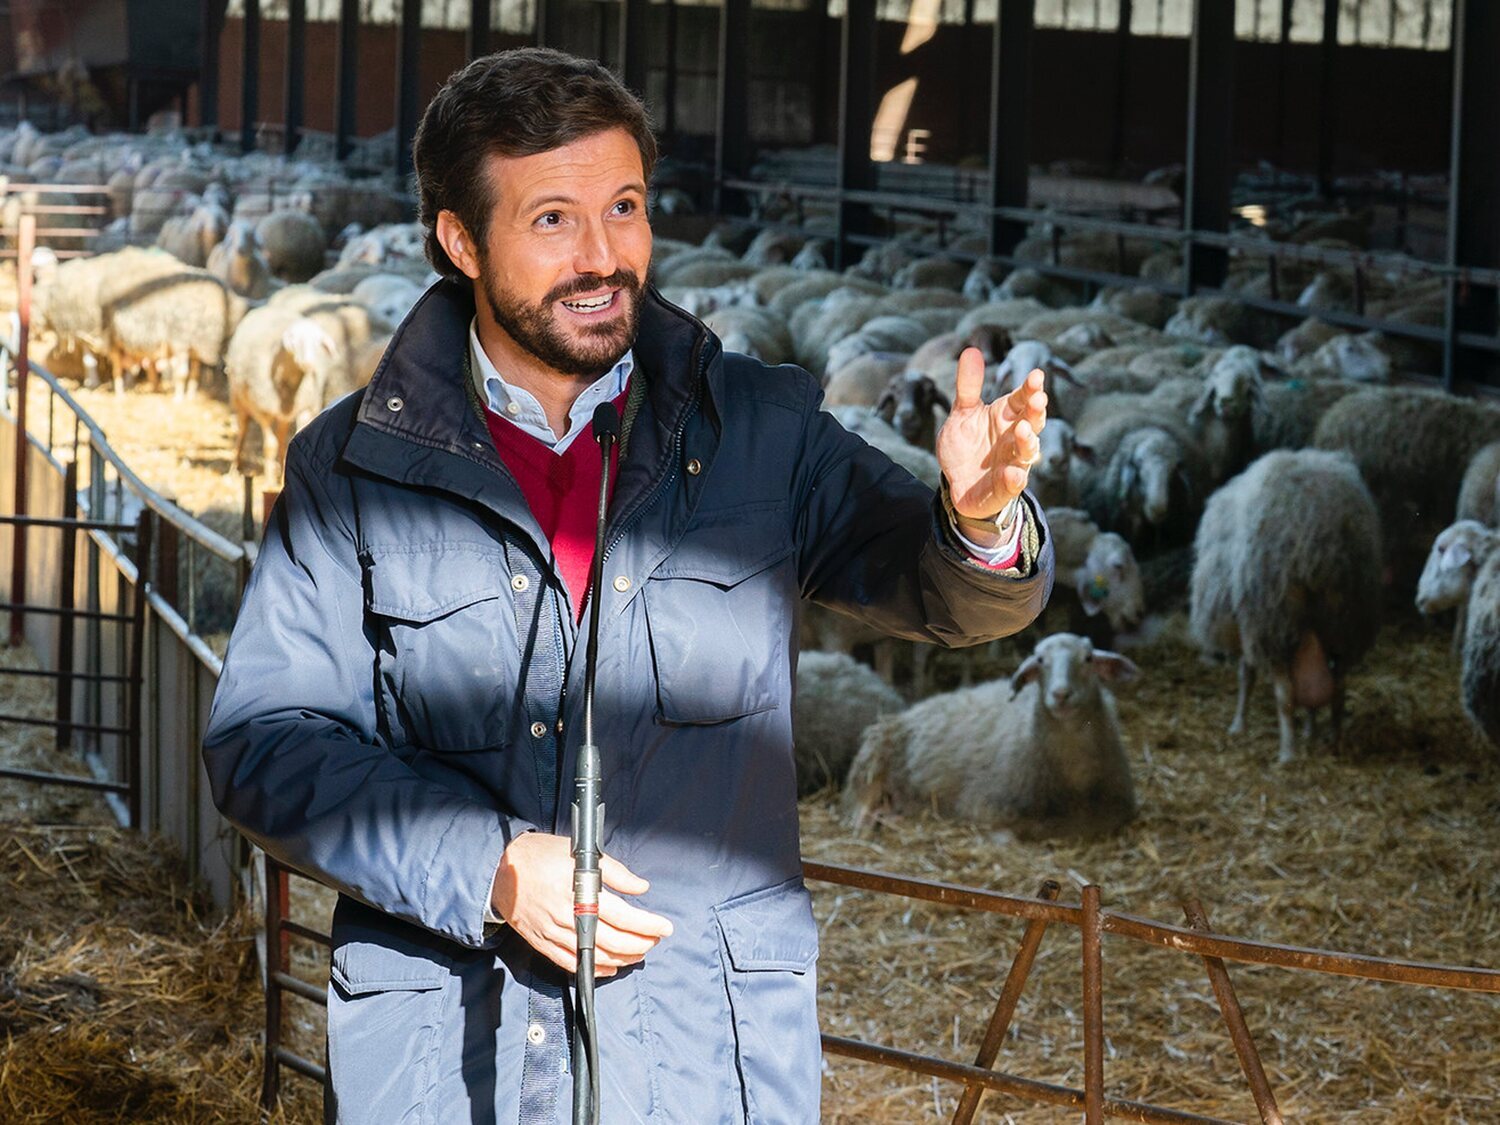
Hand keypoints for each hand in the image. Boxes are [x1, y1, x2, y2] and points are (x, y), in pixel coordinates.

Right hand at [490, 832, 672, 976]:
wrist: (501, 870)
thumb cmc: (540, 856)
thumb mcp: (580, 854)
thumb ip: (614, 872)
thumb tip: (641, 887)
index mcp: (579, 892)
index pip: (623, 915)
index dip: (647, 925)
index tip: (665, 927)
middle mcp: (568, 917)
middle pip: (614, 940)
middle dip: (640, 944)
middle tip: (656, 940)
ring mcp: (555, 933)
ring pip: (596, 955)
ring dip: (623, 957)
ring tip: (640, 952)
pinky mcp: (544, 943)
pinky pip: (572, 964)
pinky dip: (595, 968)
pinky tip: (611, 967)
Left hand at [936, 347, 1047, 520]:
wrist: (958, 482)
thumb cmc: (966, 444)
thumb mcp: (962, 412)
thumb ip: (968, 386)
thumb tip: (971, 350)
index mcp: (1007, 416)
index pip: (1023, 399)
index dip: (1030, 388)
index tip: (1036, 375)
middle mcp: (1015, 438)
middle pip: (1032, 423)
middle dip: (1035, 412)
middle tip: (1037, 399)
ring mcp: (1012, 463)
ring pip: (1027, 453)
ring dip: (1028, 442)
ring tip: (1024, 431)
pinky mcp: (1003, 488)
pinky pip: (1012, 485)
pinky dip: (1014, 480)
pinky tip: (1013, 474)